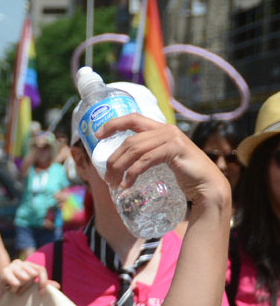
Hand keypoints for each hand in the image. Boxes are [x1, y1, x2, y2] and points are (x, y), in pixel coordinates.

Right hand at [0, 259, 50, 300]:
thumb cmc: (16, 290)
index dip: (43, 281)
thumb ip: (42, 285)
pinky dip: (14, 287)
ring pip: (25, 278)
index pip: (40, 270)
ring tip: (13, 289)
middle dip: (27, 287)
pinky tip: (10, 289)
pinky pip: (15, 281)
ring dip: (19, 288)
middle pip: (32, 274)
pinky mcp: (4, 272)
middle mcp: (20, 263)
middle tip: (19, 290)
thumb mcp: (30, 288)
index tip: (41, 293)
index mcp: (28, 265)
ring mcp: (11, 266)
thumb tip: (58, 286)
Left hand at [98, 116, 229, 208]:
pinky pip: (146, 159)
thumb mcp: (161, 161)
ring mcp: (172, 138)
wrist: (207, 186)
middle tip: (107, 177)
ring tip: (114, 184)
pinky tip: (127, 185)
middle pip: (130, 139)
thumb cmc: (184, 176)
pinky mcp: (175, 149)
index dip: (113, 124)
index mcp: (161, 129)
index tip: (97, 135)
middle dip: (114, 159)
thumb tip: (120, 165)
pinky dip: (133, 173)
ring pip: (135, 149)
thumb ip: (146, 156)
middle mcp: (166, 129)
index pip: (133, 118)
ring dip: (120, 167)